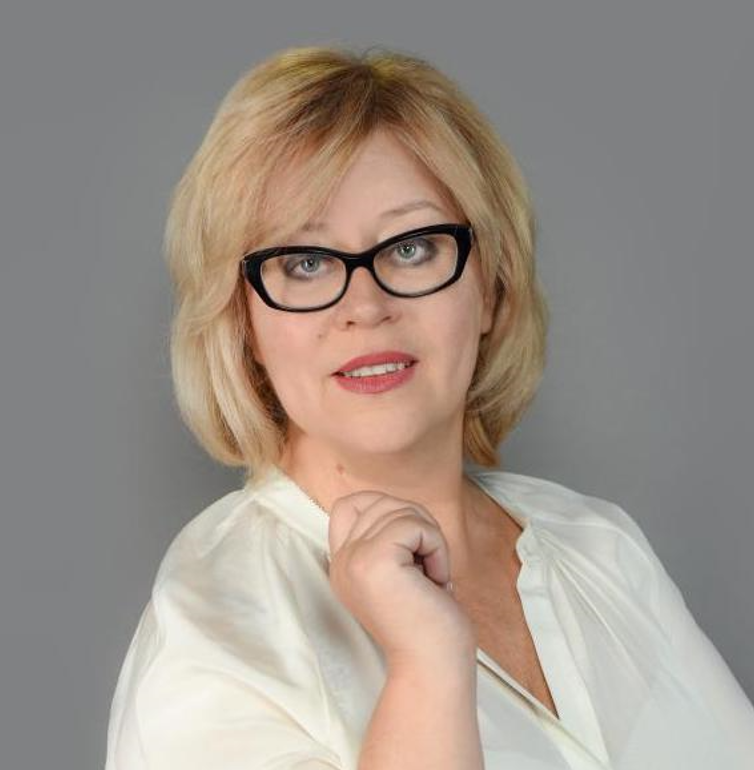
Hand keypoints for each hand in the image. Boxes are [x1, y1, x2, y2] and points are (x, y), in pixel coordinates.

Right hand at [327, 490, 475, 669]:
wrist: (433, 665)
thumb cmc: (428, 622)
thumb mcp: (397, 572)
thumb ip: (386, 540)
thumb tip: (403, 506)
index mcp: (343, 565)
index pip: (347, 505)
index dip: (382, 507)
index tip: (409, 542)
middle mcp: (341, 562)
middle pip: (379, 502)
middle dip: (416, 522)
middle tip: (429, 560)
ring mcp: (354, 560)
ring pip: (400, 510)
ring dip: (430, 537)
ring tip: (432, 573)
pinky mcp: (375, 561)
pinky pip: (414, 525)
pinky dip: (436, 547)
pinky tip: (436, 578)